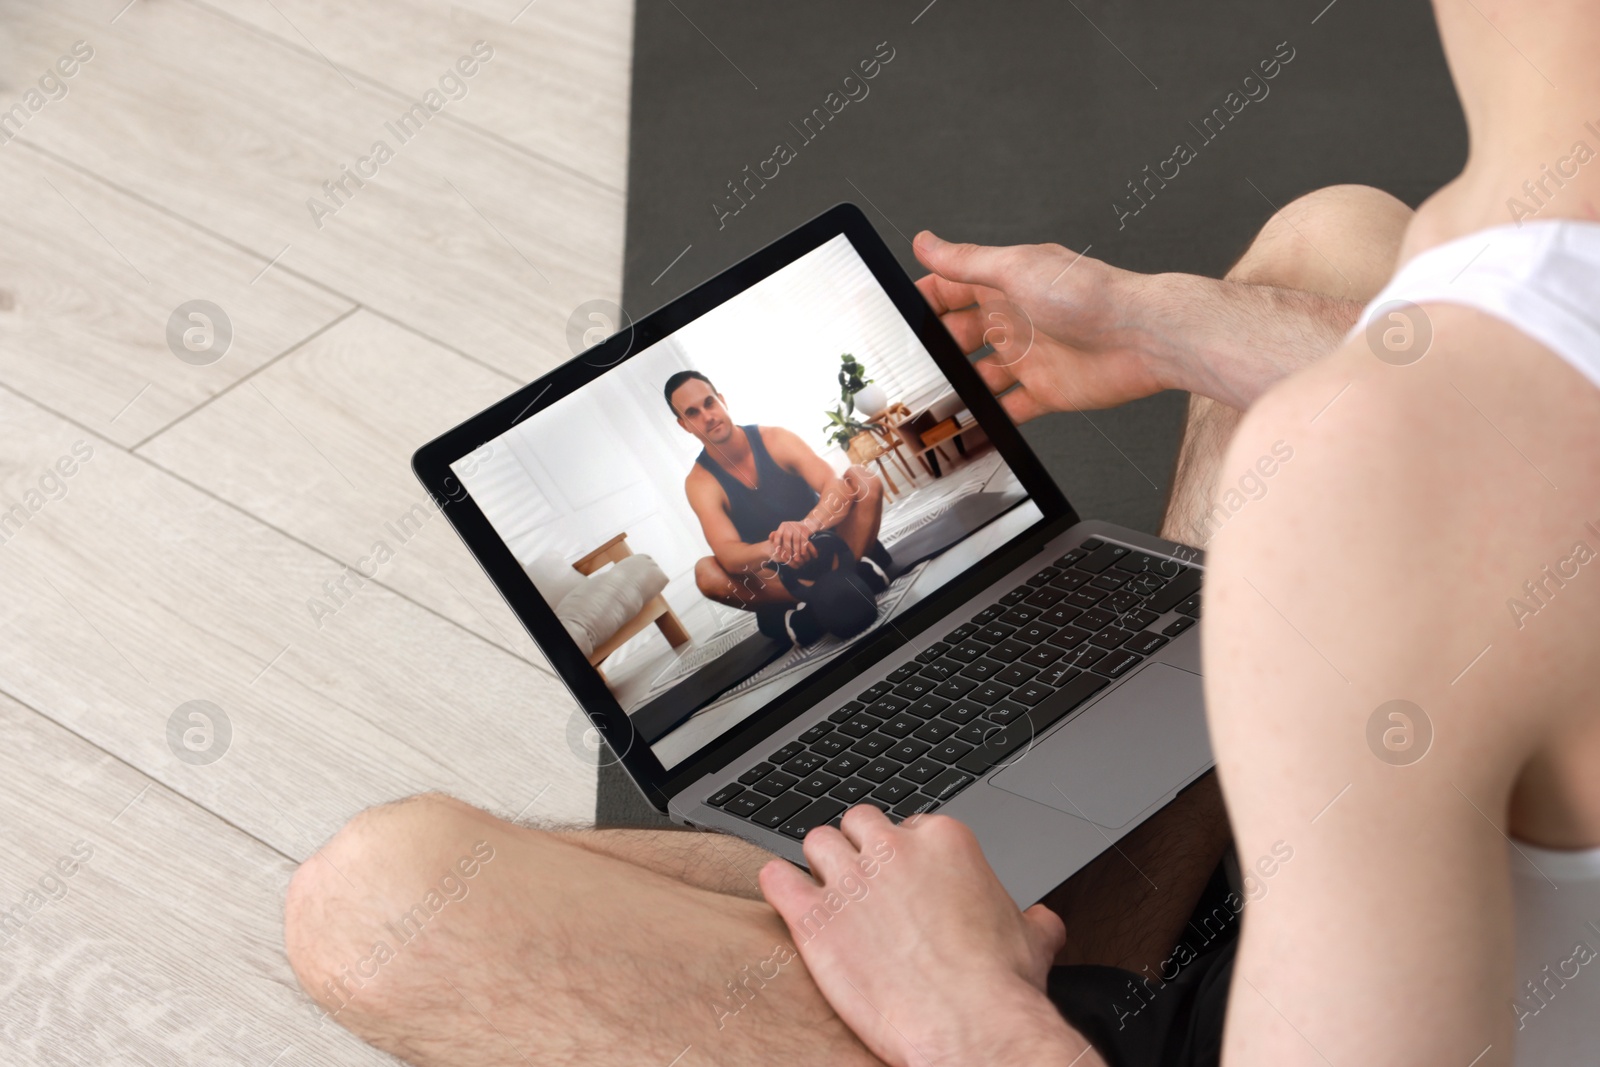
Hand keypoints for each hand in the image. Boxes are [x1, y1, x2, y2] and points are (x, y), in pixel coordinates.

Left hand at [760, 807, 1089, 1066]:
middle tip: (864, 886)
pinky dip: (778, 884)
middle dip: (860, 850)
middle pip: (858, 824)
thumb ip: (1029, 918)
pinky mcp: (815, 919)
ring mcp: (851, 882)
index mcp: (944, 841)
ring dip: (820, 865)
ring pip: (817, 843)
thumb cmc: (1000, 988)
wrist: (971, 1028)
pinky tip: (786, 897)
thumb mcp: (1031, 940)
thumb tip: (1039, 920)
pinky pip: (777, 879)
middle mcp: (894, 851)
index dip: (905, 857)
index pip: (909, 826)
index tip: (904, 883)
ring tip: (827, 893)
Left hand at [769, 521, 817, 567]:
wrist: (807, 524)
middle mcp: (789, 525)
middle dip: (788, 550)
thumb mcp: (784, 532)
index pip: (778, 535)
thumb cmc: (793, 531)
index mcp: (783, 526)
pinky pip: (804, 540)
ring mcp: (798, 527)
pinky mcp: (805, 529)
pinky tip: (803, 554)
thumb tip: (771, 540)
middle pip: (787, 539)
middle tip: (789, 558)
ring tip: (797, 559)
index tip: (778, 553)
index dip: (777, 544)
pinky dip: (803, 547)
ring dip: (796, 551)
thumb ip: (776, 536)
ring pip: (796, 541)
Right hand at [914, 230, 1167, 422]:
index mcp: (1003, 285)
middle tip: (903, 369)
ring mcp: (1027, 357)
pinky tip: (967, 429)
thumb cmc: (1089, 295)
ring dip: (955, 390)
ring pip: (978, 377)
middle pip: (958, 337)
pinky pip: (1007, 410)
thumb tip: (926, 243)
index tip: (894, 319)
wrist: (1142, 337)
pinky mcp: (1044, 391)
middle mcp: (1013, 320)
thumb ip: (967, 262)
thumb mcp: (1016, 268)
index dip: (921, 302)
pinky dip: (987, 422)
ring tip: (926, 406)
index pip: (949, 291)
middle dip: (933, 351)